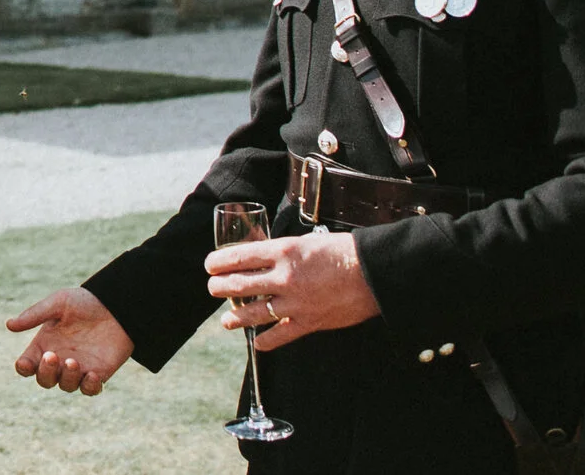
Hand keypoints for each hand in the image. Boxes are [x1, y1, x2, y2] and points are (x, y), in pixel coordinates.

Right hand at [8, 287, 133, 394]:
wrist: (115, 306)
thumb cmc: (83, 302)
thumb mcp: (58, 303)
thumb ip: (35, 314)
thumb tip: (9, 325)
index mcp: (44, 344)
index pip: (27, 364)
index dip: (23, 368)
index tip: (25, 363)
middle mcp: (58, 360)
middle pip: (44, 380)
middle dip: (45, 372)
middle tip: (53, 356)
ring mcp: (78, 369)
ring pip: (65, 386)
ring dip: (67, 378)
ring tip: (73, 361)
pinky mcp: (98, 374)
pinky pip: (90, 390)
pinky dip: (89, 387)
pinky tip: (93, 375)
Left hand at [208, 228, 380, 350]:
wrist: (374, 272)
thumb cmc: (343, 251)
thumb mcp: (306, 241)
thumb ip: (284, 251)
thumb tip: (264, 256)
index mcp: (283, 251)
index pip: (240, 257)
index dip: (219, 262)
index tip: (210, 265)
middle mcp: (284, 277)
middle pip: (240, 284)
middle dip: (220, 287)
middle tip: (212, 288)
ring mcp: (295, 302)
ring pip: (254, 313)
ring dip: (235, 317)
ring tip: (226, 321)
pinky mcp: (309, 322)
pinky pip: (281, 335)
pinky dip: (266, 341)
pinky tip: (257, 342)